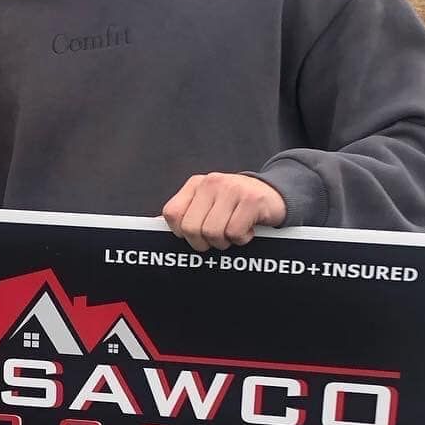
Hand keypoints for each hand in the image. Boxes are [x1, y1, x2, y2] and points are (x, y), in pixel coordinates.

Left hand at [162, 173, 286, 250]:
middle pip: (191, 228)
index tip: (197, 234)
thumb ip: (183, 214)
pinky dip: (242, 240)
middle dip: (204, 242)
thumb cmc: (235, 207)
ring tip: (234, 231)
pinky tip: (248, 229)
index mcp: (195, 184)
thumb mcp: (207, 205)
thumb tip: (151, 226)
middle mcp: (211, 182)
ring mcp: (232, 189)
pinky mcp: (252, 200)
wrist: (274, 195)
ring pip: (213, 233)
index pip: (172, 215)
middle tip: (218, 237)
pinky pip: (235, 233)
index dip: (182, 233)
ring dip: (225, 242)